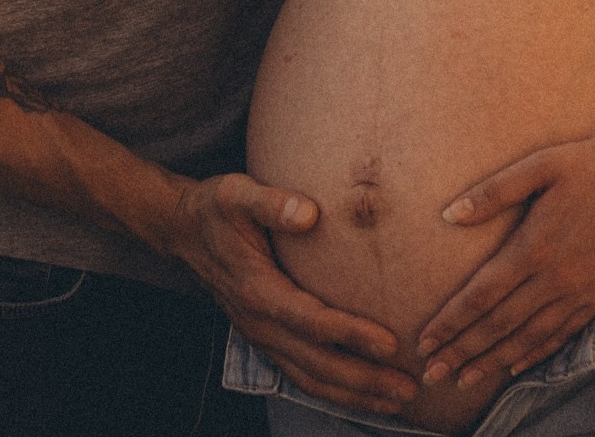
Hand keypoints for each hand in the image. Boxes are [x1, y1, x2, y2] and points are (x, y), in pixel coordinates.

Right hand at [162, 173, 417, 414]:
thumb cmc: (216, 209)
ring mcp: (261, 337)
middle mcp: (259, 323)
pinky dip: (335, 391)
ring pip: (311, 378)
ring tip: (398, 400)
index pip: (311, 320)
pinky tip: (365, 394)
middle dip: (365, 379)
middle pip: (317, 363)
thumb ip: (272, 203)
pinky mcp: (266, 340)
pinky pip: (302, 375)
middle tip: (410, 388)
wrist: (183, 231)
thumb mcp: (236, 194)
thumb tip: (310, 212)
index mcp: (256, 290)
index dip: (351, 335)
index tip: (390, 343)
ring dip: (356, 394)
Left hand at [417, 139, 594, 389]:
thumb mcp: (542, 164)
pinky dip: (534, 355)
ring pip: (528, 339)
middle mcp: (555, 279)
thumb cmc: (593, 168)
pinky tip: (513, 366)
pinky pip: (561, 336)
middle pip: (499, 325)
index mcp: (535, 247)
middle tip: (432, 374)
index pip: (482, 296)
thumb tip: (449, 215)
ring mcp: (580, 294)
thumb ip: (494, 191)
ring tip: (463, 380)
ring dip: (492, 362)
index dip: (451, 322)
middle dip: (462, 351)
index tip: (425, 341)